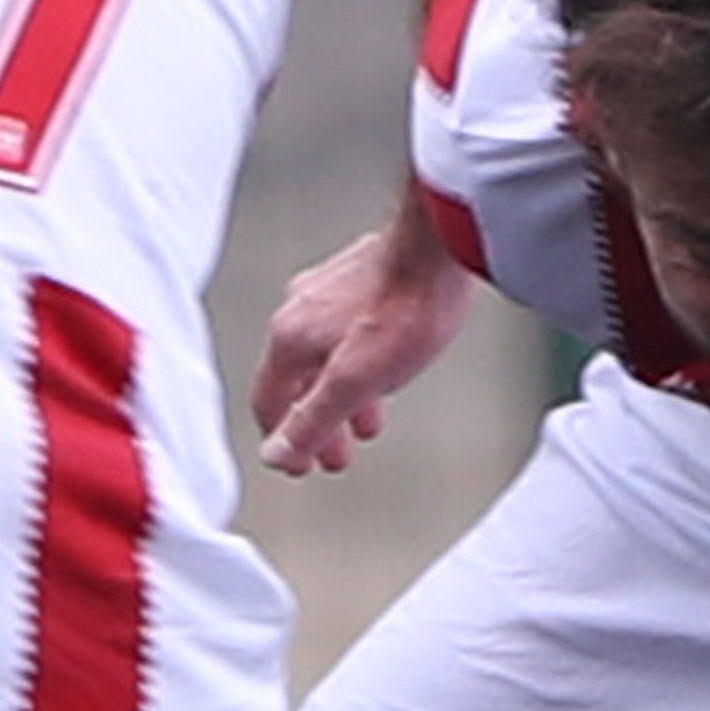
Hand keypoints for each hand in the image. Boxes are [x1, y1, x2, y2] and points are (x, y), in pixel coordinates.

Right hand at [257, 214, 476, 475]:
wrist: (440, 245)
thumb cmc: (406, 307)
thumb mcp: (355, 381)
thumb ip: (314, 420)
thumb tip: (276, 455)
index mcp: (290, 338)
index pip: (268, 402)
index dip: (284, 442)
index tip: (303, 465)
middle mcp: (300, 310)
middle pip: (296, 382)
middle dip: (316, 424)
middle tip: (336, 454)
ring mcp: (328, 290)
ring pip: (323, 357)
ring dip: (341, 396)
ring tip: (366, 421)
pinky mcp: (358, 278)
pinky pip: (344, 334)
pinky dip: (356, 365)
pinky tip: (384, 368)